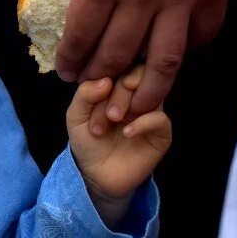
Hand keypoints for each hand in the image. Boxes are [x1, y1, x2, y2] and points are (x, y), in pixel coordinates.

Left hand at [20, 0, 231, 116]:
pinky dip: (182, 56)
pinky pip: (198, 39)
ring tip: (130, 109)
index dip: (72, 58)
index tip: (66, 72)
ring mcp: (183, 1)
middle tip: (89, 87)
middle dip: (99, 77)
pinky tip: (166, 63)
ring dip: (144, 92)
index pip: (82, 33)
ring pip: (163, 63)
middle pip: (118, 54)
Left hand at [67, 64, 171, 227]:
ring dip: (128, 103)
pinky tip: (127, 132)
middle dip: (119, 90)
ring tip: (112, 120)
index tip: (95, 94)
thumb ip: (85, 94)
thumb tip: (105, 80)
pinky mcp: (161, 133)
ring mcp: (151, 112)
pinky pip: (160, 118)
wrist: (95, 174)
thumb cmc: (87, 141)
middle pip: (138, 73)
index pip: (121, 63)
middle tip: (106, 113)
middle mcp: (136, 95)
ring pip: (150, 91)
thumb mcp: (75, 115)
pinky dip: (142, 122)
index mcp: (116, 86)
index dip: (108, 74)